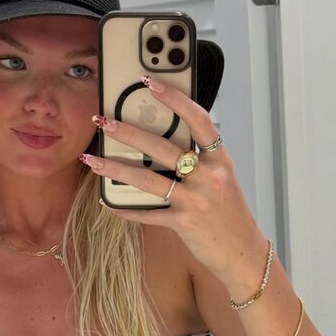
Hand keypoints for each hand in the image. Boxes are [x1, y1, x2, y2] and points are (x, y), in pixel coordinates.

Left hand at [84, 77, 264, 282]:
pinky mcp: (184, 223)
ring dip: (115, 168)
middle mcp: (209, 177)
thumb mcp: (221, 181)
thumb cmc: (229, 215)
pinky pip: (148, 213)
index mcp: (219, 160)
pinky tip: (108, 202)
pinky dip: (126, 209)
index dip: (175, 98)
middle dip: (128, 132)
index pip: (198, 120)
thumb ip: (198, 162)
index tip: (150, 82)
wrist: (243, 253)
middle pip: (163, 147)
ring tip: (92, 159)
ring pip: (149, 179)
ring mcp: (196, 200)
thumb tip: (162, 145)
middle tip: (104, 120)